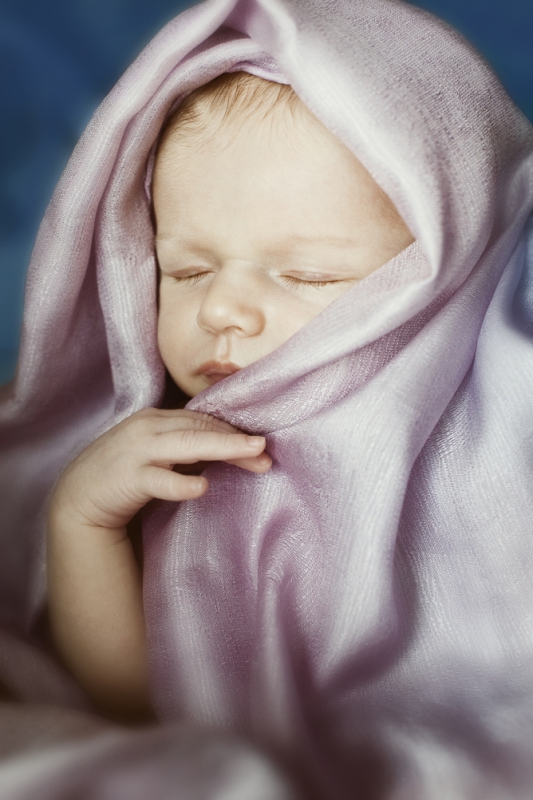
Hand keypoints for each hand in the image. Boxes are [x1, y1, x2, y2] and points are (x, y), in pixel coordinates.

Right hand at [50, 408, 270, 531]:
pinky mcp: (127, 478)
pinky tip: (201, 487)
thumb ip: (188, 448)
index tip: (262, 446)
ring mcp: (137, 451)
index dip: (234, 432)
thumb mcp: (158, 453)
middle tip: (267, 451)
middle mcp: (148, 428)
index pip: (203, 421)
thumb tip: (232, 450)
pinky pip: (157, 479)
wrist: (78, 496)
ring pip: (186, 444)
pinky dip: (179, 482)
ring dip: (222, 448)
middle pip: (200, 428)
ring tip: (252, 454)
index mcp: (157, 418)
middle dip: (236, 440)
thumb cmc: (125, 473)